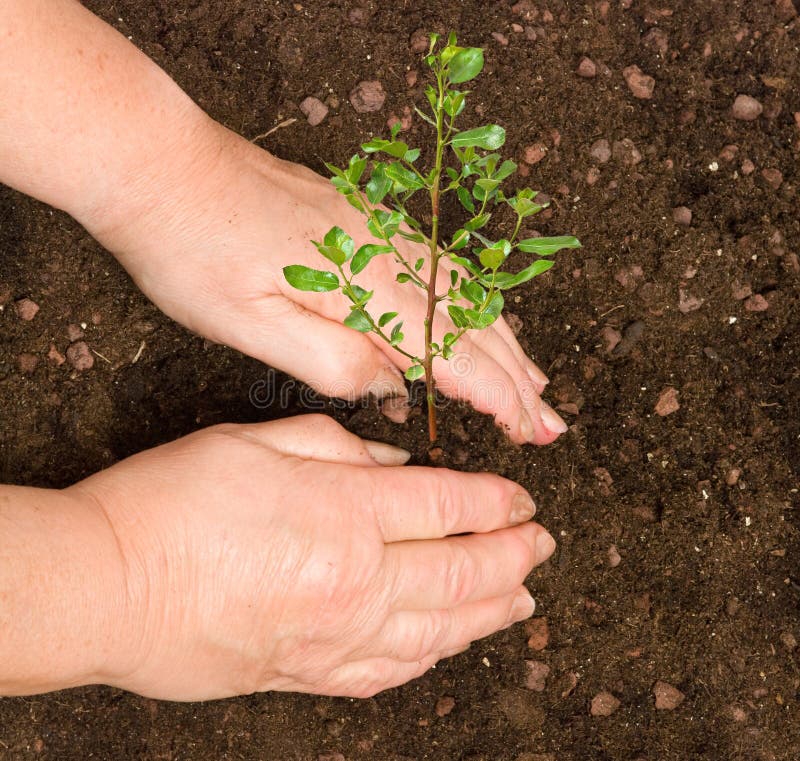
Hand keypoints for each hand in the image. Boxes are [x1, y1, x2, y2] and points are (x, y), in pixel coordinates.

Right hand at [69, 414, 554, 700]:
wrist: (104, 586)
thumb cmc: (171, 503)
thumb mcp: (257, 441)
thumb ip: (339, 448)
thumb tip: (394, 465)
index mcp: (344, 512)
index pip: (449, 505)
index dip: (496, 502)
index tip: (523, 500)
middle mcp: (355, 581)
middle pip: (462, 571)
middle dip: (513, 556)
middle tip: (542, 545)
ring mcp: (335, 637)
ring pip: (441, 629)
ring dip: (491, 611)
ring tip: (522, 598)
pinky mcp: (307, 674)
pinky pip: (390, 672)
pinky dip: (433, 656)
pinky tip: (452, 644)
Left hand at [89, 125, 567, 445]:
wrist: (163, 168)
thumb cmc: (194, 251)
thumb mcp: (250, 327)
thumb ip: (330, 361)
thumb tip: (389, 385)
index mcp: (362, 284)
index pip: (451, 351)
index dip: (495, 395)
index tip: (529, 431)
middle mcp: (385, 252)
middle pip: (472, 321)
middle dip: (517, 377)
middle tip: (552, 421)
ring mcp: (378, 230)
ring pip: (465, 291)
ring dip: (506, 340)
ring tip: (536, 379)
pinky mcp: (364, 220)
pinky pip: (440, 267)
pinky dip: (475, 303)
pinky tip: (482, 318)